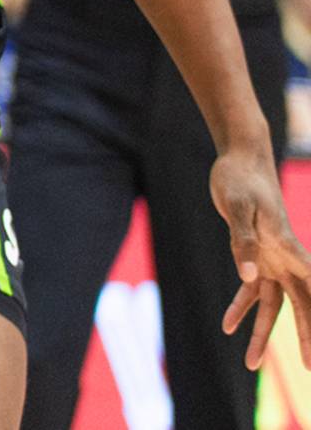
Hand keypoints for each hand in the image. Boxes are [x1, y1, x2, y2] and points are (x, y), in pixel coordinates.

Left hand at [214, 146, 310, 368]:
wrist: (239, 161)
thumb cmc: (242, 180)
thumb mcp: (238, 207)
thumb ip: (243, 241)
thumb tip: (248, 277)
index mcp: (290, 248)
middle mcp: (286, 258)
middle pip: (301, 305)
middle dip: (305, 337)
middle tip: (309, 368)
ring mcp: (271, 259)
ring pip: (272, 304)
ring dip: (262, 332)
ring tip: (250, 363)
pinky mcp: (253, 256)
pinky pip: (250, 290)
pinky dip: (239, 307)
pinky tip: (226, 326)